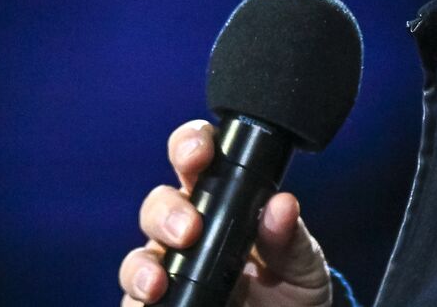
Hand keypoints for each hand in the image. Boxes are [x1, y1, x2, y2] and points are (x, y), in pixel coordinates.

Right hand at [119, 120, 333, 305]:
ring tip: (157, 282)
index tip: (198, 155)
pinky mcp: (162, 305)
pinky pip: (134, 301)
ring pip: (140, 254)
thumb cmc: (294, 286)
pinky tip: (149, 302)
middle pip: (160, 203)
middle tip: (190, 230)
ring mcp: (174, 269)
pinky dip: (136, 301)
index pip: (198, 159)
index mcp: (226, 201)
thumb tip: (282, 204)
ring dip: (142, 264)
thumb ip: (291, 237)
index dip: (190, 145)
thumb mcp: (302, 262)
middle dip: (167, 210)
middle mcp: (192, 229)